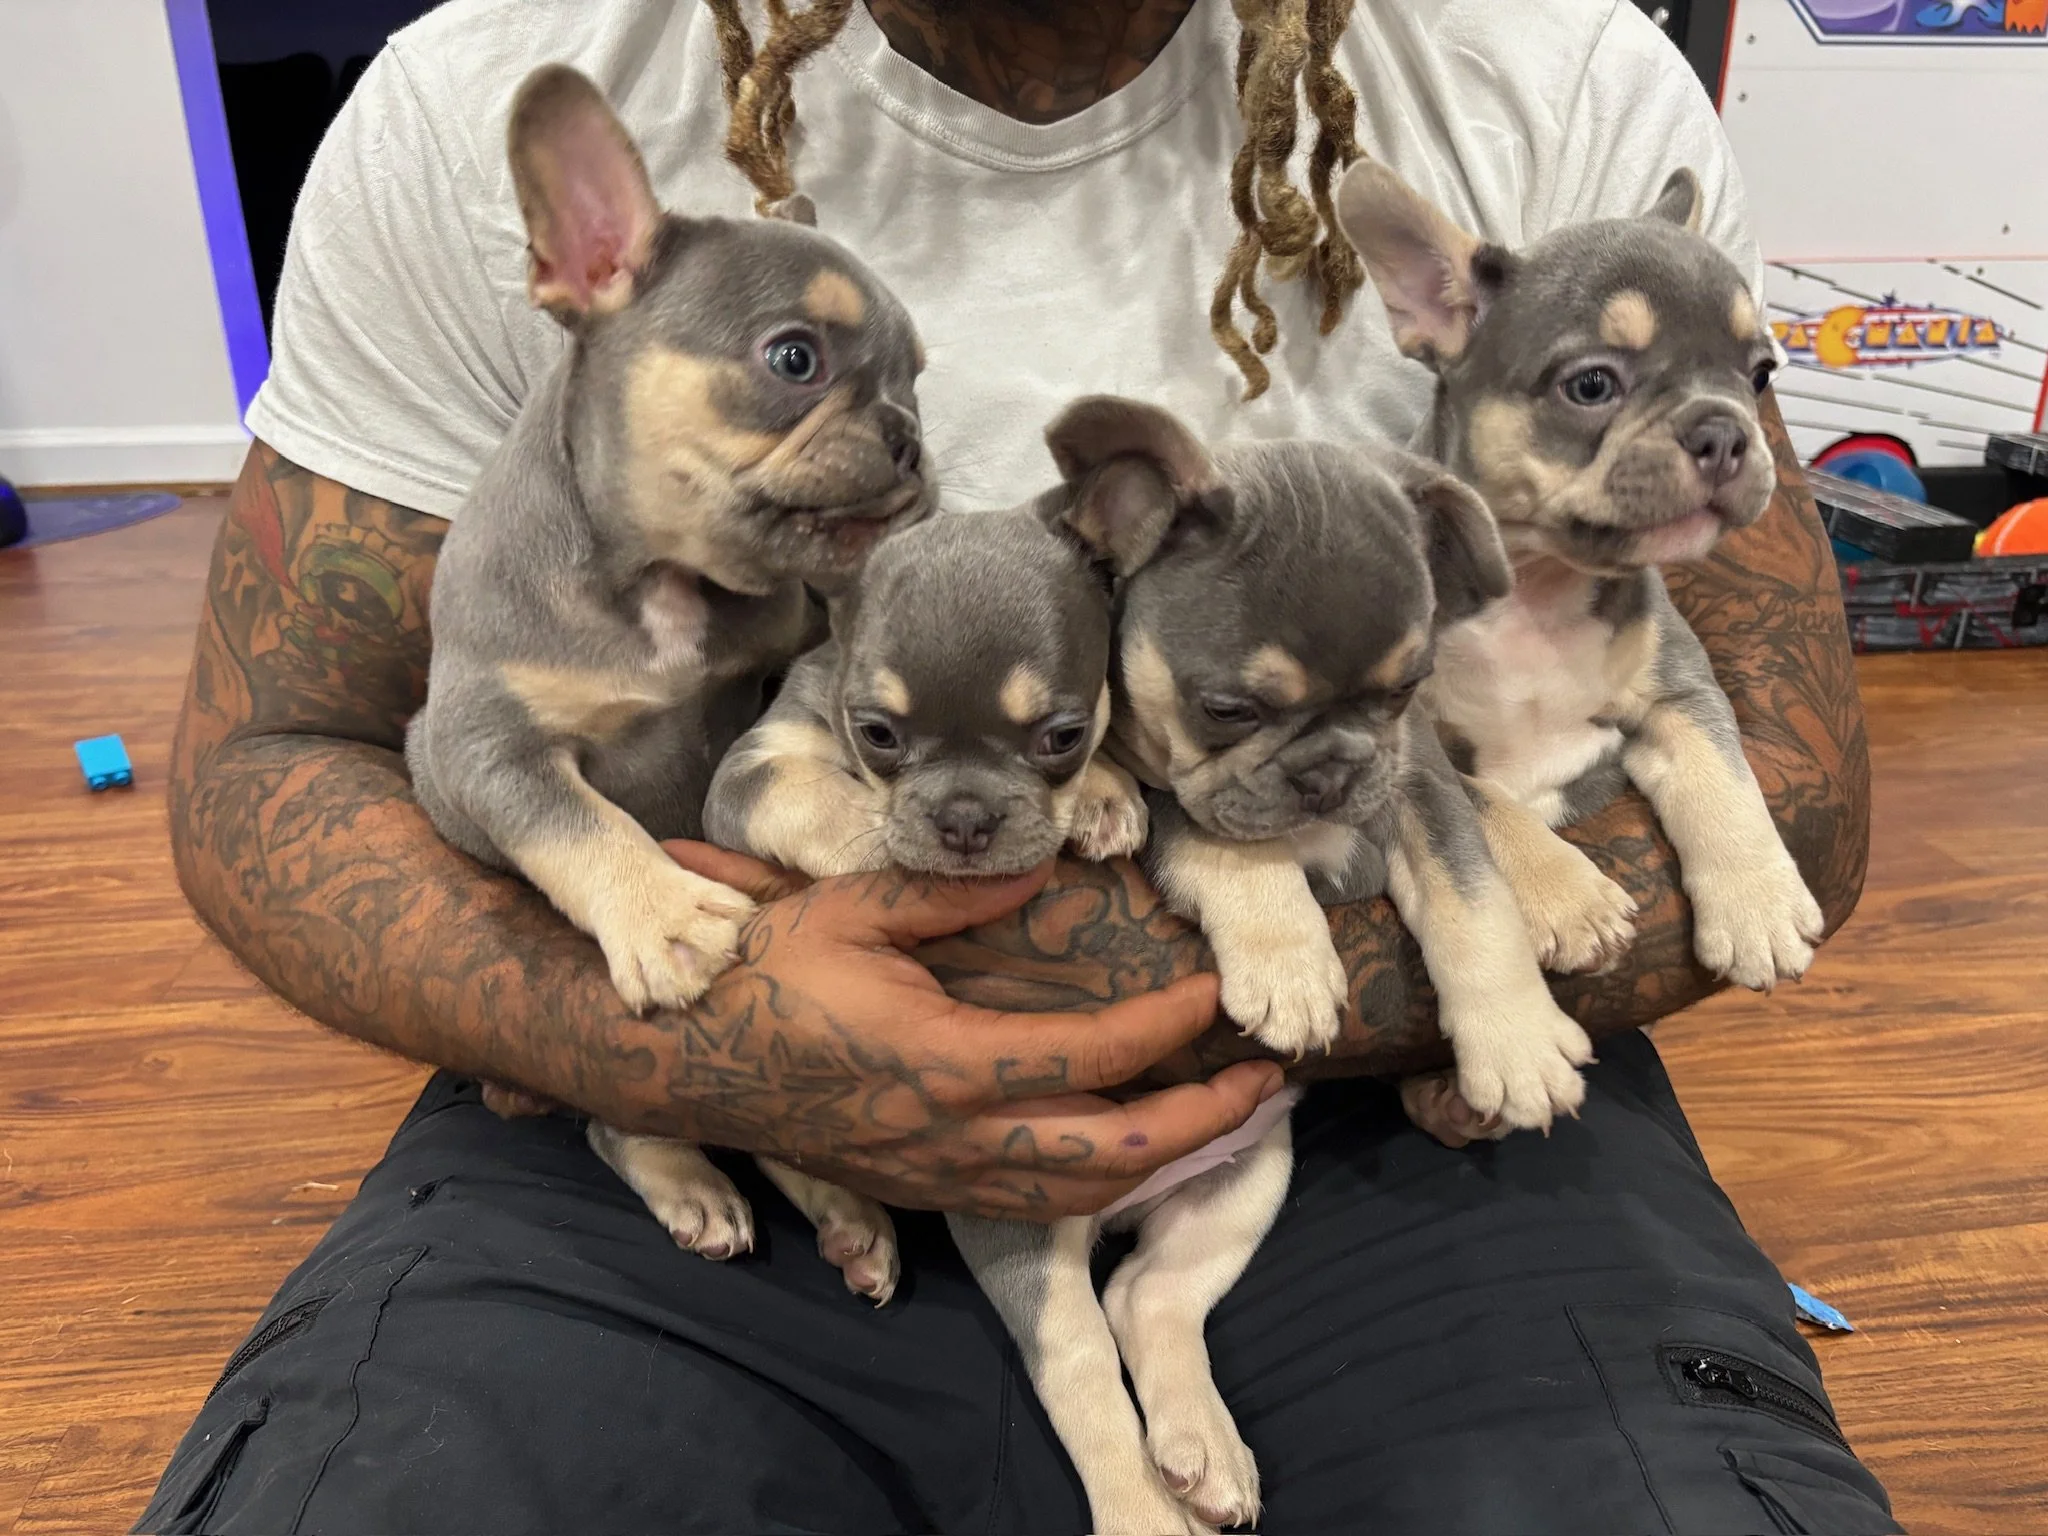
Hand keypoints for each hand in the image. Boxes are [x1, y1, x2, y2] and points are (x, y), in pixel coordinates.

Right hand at [657, 843, 1285, 1217]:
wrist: (684, 1059)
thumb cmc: (765, 973)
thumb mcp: (854, 909)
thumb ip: (952, 892)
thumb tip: (1043, 866)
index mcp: (946, 1061)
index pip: (1094, 1057)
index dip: (1168, 1026)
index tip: (1213, 992)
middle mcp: (952, 1136)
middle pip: (1112, 1157)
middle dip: (1203, 1122)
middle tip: (1262, 1082)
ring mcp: (935, 1176)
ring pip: (1077, 1197)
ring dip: (1161, 1165)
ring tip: (1219, 1120)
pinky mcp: (917, 1192)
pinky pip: (1029, 1207)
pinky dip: (1095, 1187)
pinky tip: (1126, 1156)